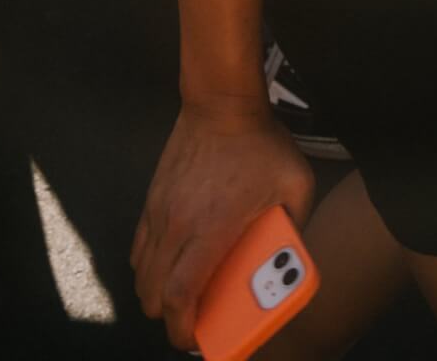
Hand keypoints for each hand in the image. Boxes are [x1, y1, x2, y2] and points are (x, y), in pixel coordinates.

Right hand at [132, 103, 313, 351]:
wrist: (221, 99)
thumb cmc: (260, 142)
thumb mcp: (297, 183)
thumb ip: (297, 223)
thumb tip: (295, 254)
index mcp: (211, 229)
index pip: (180, 295)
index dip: (182, 328)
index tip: (194, 339)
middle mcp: (177, 225)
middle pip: (152, 292)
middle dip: (168, 317)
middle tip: (193, 319)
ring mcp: (160, 211)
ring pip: (141, 272)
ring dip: (156, 292)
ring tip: (181, 295)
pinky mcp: (153, 197)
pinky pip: (139, 245)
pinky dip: (148, 264)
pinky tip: (170, 262)